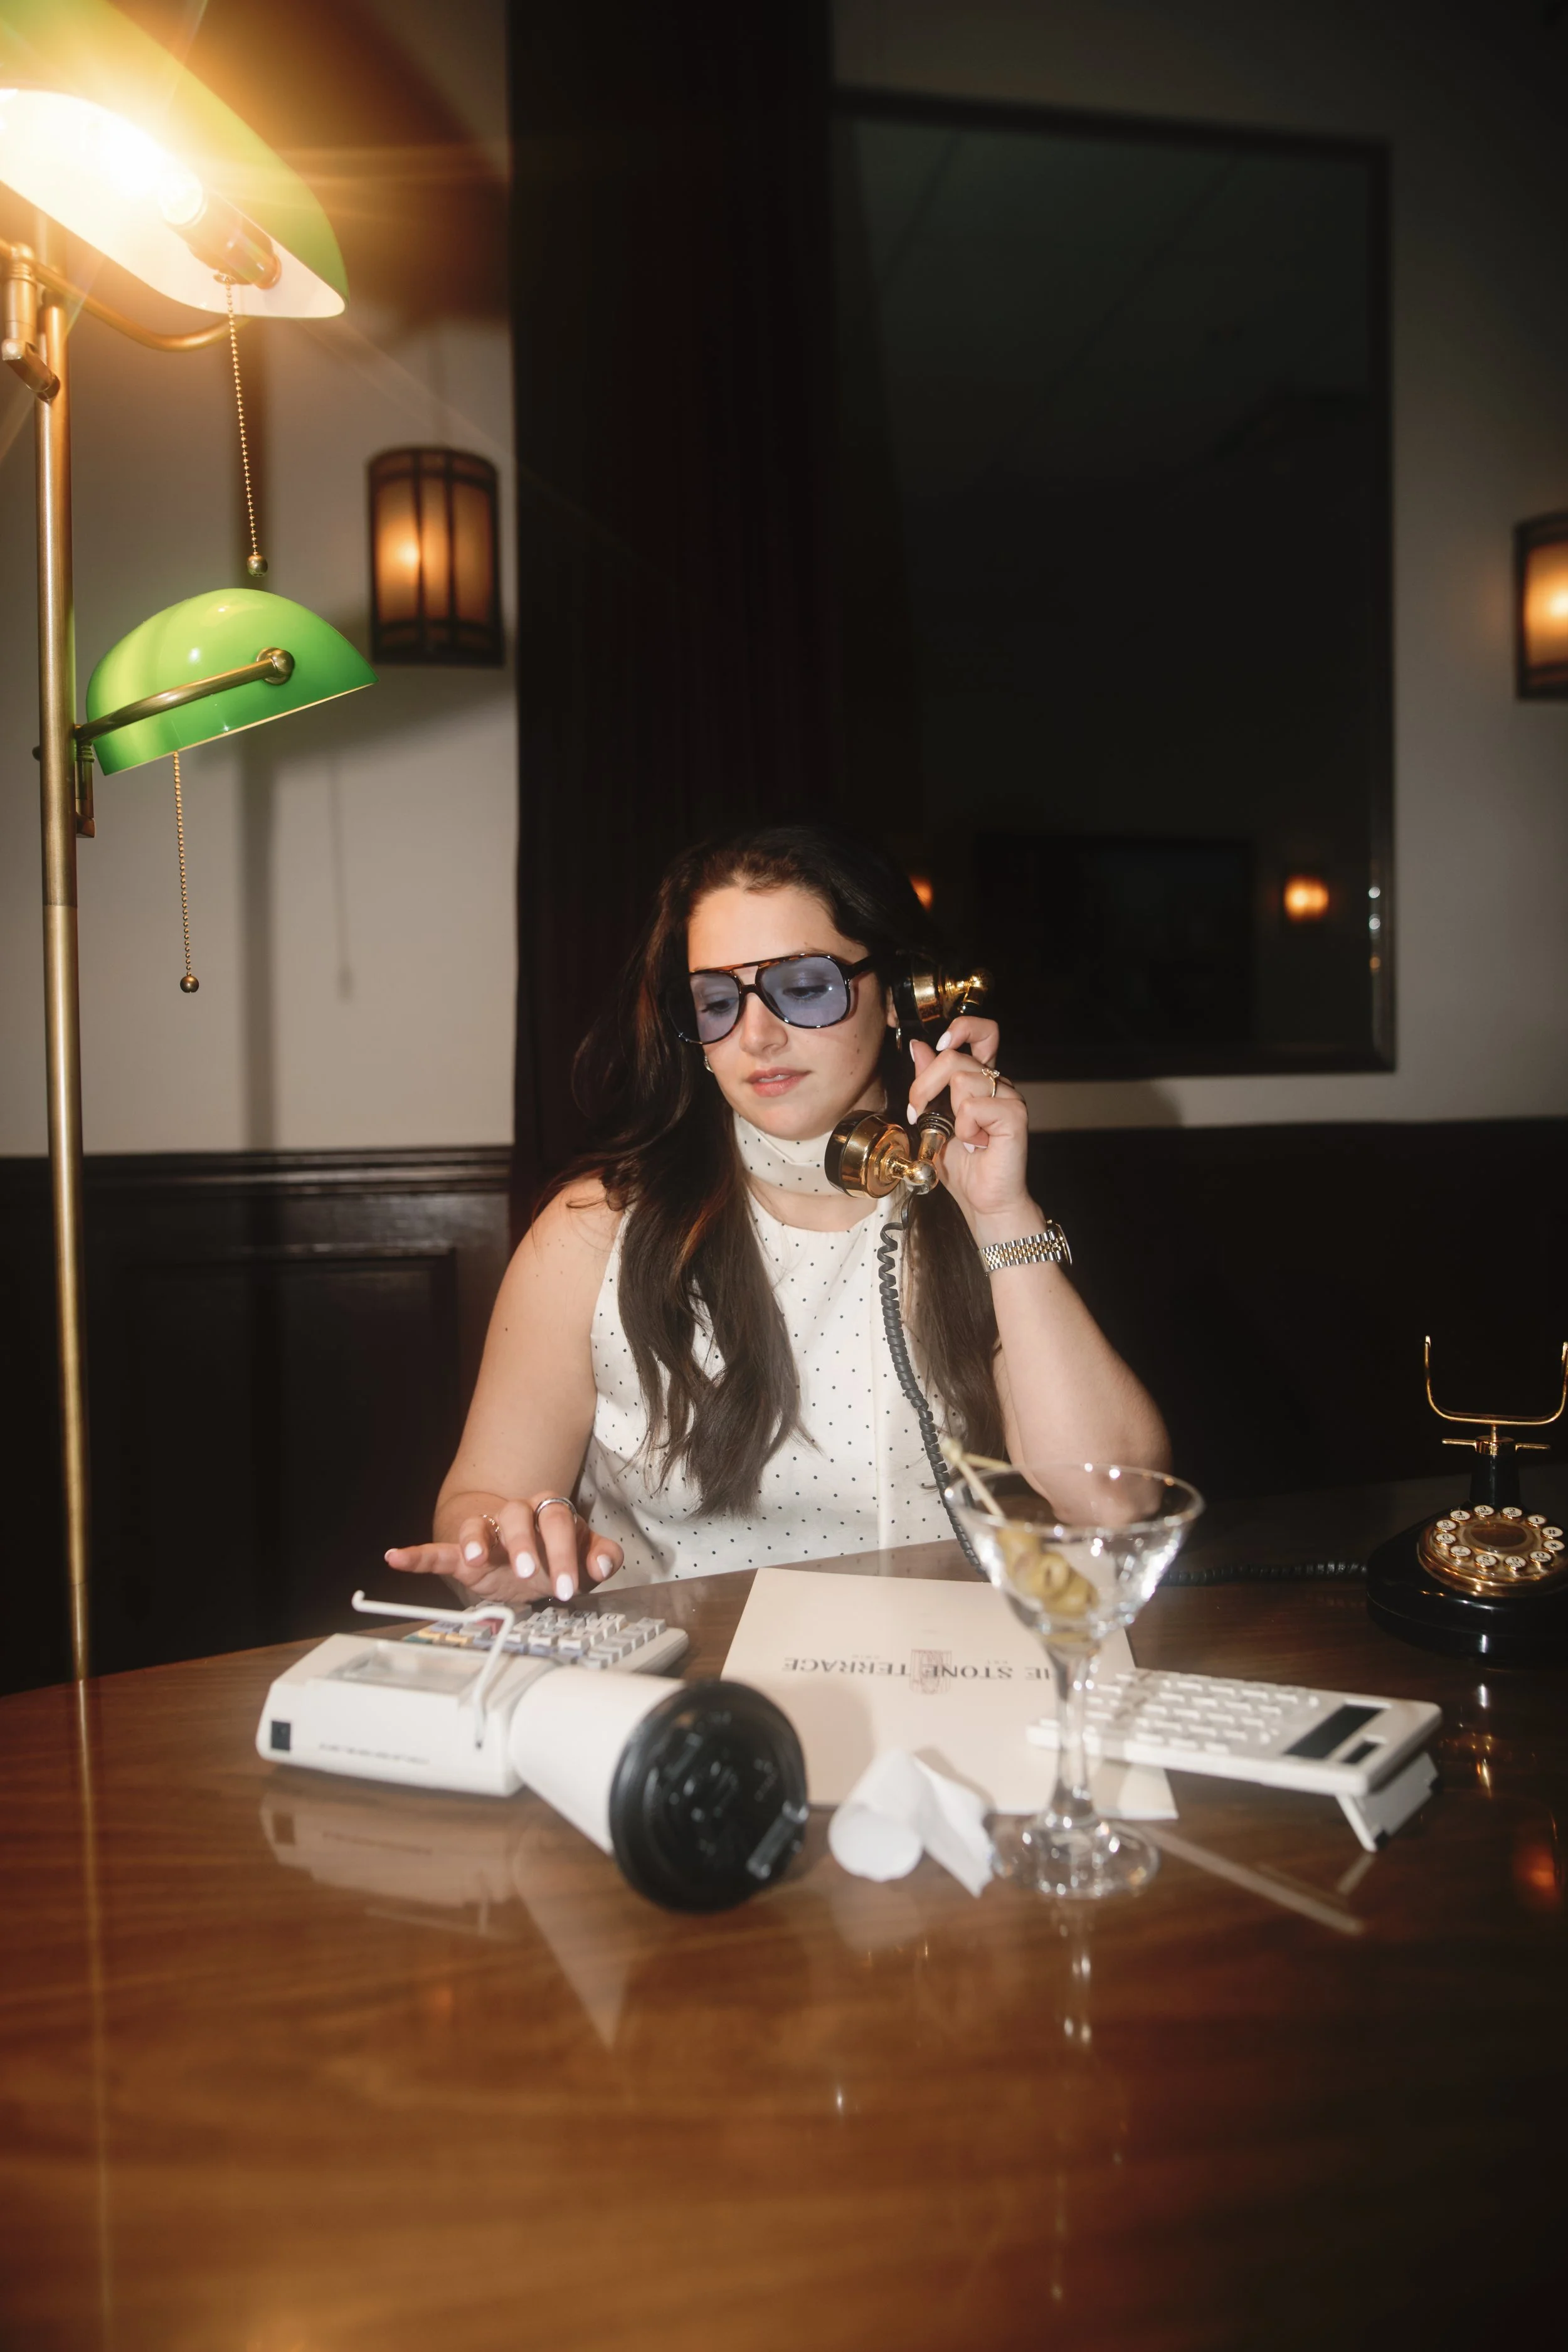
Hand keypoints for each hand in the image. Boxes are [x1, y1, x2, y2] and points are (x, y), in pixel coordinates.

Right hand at [385, 1497, 623, 1604]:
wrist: (526, 1555)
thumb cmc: (556, 1553)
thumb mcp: (584, 1558)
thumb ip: (601, 1556)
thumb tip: (606, 1562)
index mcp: (549, 1511)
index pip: (558, 1522)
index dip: (564, 1553)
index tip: (569, 1587)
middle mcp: (516, 1514)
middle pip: (519, 1517)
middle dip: (523, 1545)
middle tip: (528, 1573)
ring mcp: (488, 1532)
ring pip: (480, 1526)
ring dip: (476, 1541)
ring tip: (476, 1559)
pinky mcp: (462, 1553)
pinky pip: (439, 1550)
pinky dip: (417, 1555)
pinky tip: (396, 1557)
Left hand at [906, 1016, 1033, 1228]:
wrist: (984, 1202)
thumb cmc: (964, 1166)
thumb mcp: (934, 1119)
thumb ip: (928, 1082)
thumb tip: (919, 1047)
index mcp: (981, 1080)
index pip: (983, 1032)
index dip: (962, 1028)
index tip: (940, 1046)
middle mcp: (999, 1083)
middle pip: (955, 1056)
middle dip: (924, 1085)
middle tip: (918, 1113)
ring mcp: (1009, 1098)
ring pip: (962, 1078)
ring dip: (949, 1113)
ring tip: (961, 1137)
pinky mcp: (1015, 1116)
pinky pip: (974, 1106)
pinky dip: (965, 1129)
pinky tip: (977, 1145)